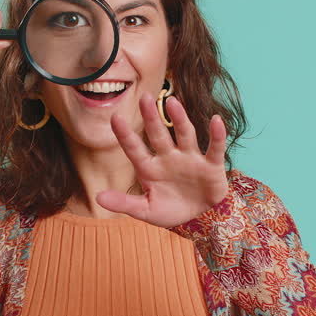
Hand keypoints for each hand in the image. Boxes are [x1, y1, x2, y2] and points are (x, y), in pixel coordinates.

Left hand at [95, 92, 228, 228]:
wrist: (199, 218)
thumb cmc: (169, 210)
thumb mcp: (145, 210)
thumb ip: (124, 203)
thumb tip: (98, 198)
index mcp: (150, 168)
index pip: (134, 149)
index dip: (125, 135)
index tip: (115, 117)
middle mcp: (169, 157)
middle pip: (158, 134)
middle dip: (152, 117)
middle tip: (144, 98)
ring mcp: (190, 158)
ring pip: (185, 134)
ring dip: (180, 119)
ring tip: (172, 102)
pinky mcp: (211, 165)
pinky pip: (215, 147)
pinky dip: (217, 135)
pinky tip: (216, 120)